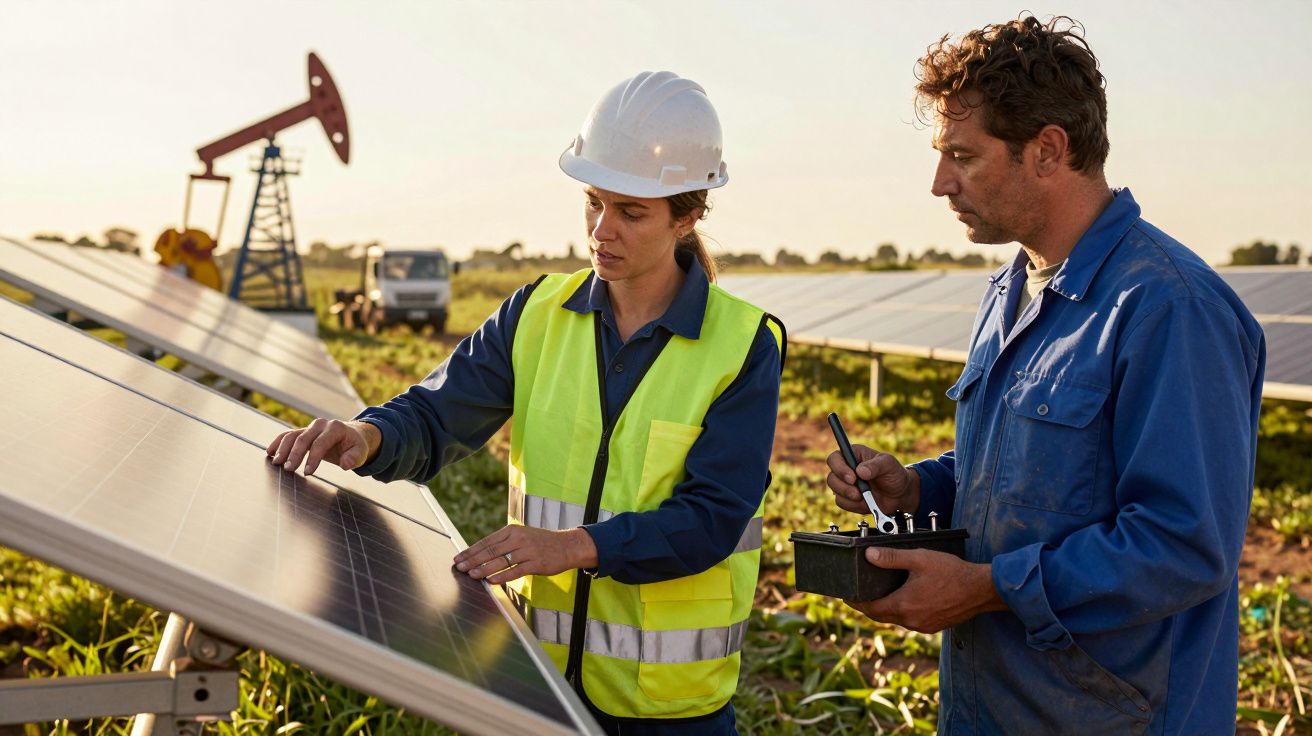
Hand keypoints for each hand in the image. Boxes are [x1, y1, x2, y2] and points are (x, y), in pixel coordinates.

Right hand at [266, 418, 380, 474]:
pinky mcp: (303, 432)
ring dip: (282, 449)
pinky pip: (287, 435)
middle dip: (295, 454)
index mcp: (336, 428)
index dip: (313, 458)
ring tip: (276, 462)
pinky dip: (278, 443)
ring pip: (292, 435)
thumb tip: (345, 464)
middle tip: (288, 469)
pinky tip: (270, 452)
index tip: (308, 473)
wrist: (351, 435)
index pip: (321, 443)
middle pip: (303, 438)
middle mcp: (321, 425)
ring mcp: (310, 427)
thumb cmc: (355, 446)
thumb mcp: (361, 452)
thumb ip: (354, 458)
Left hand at [453, 525, 598, 584]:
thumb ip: (504, 543)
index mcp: (512, 530)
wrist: (567, 545)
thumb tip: (481, 554)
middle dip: (473, 560)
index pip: (487, 541)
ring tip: (472, 575)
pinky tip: (492, 581)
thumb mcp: (522, 536)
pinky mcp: (536, 563)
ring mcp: (528, 551)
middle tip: (460, 568)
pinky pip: (516, 571)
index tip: (459, 558)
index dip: (471, 550)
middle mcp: (519, 538)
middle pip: (491, 551)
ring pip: (501, 561)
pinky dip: (502, 576)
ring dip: (484, 569)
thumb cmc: (541, 542)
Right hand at [826, 444, 919, 515]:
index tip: (852, 478)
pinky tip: (865, 502)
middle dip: (844, 487)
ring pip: (835, 491)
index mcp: (853, 455)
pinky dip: (853, 505)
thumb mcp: (889, 464)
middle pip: (831, 477)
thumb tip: (860, 471)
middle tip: (858, 493)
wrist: (899, 494)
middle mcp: (845, 469)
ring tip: (864, 497)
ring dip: (849, 497)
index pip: (834, 458)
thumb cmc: (894, 474)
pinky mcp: (847, 498)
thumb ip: (876, 465)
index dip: (839, 468)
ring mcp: (845, 485)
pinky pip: (842, 503)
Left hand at [845, 547, 1006, 633]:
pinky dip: (902, 611)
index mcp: (904, 605)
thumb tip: (869, 555)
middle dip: (868, 606)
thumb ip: (892, 558)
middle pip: (881, 616)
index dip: (855, 602)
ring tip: (879, 594)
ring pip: (896, 619)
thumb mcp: (919, 559)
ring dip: (886, 609)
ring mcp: (923, 626)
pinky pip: (910, 621)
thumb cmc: (952, 572)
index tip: (845, 596)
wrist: (981, 589)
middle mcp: (911, 620)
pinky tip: (904, 599)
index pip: (870, 609)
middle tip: (858, 595)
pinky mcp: (933, 626)